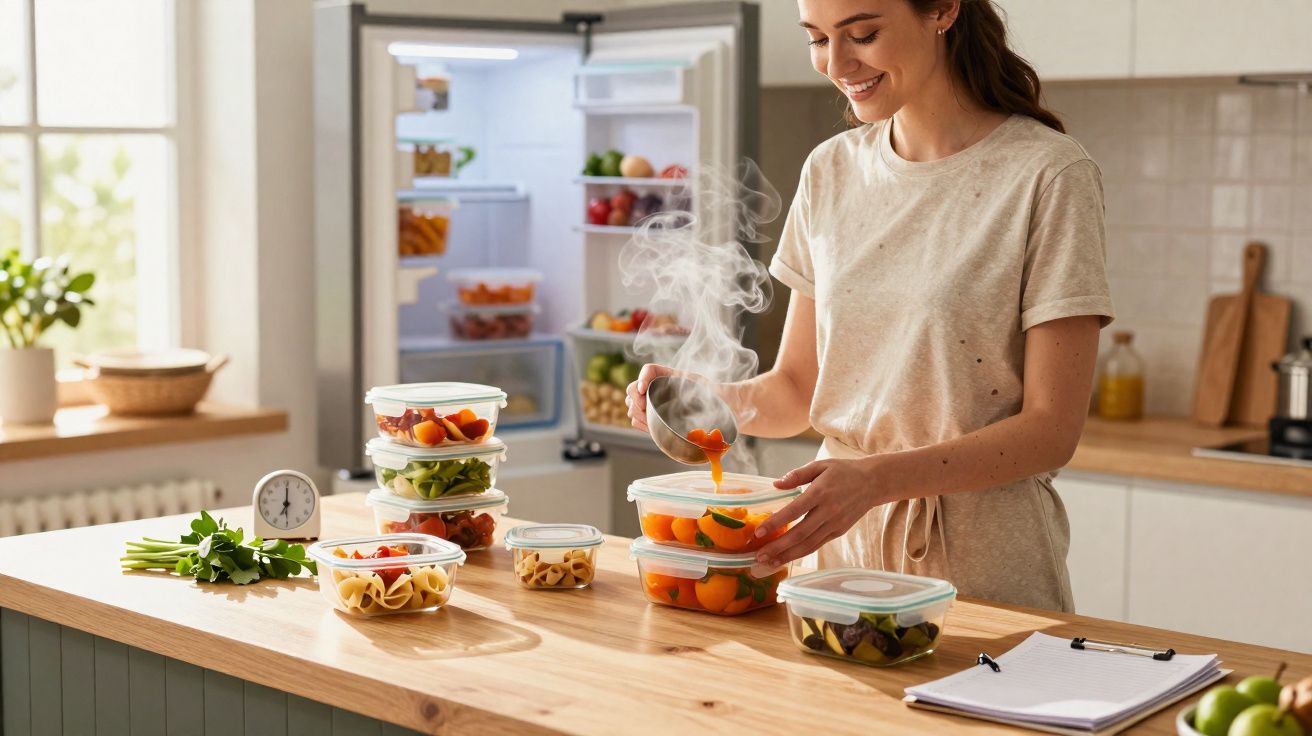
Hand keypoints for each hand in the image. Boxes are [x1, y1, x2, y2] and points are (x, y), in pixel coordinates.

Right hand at [625, 364, 701, 432]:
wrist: (712, 408)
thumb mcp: (703, 385)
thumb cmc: (708, 394)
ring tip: (650, 420)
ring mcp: (650, 402)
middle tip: (645, 409)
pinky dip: (640, 424)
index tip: (643, 389)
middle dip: (636, 400)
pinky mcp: (650, 417)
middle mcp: (654, 387)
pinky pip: (635, 420)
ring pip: (631, 405)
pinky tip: (651, 427)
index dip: (642, 378)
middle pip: (632, 388)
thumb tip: (679, 389)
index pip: (648, 370)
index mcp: (666, 375)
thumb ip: (693, 384)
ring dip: (637, 413)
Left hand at [752, 457, 883, 566]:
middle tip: (759, 555)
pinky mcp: (838, 532)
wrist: (873, 483)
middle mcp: (828, 511)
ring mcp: (835, 524)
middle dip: (778, 546)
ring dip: (787, 555)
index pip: (794, 510)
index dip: (776, 522)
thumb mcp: (820, 465)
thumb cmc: (843, 471)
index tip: (759, 532)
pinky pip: (817, 545)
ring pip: (808, 544)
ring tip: (768, 562)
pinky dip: (801, 553)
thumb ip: (797, 475)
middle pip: (800, 533)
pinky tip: (787, 557)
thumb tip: (775, 484)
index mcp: (820, 492)